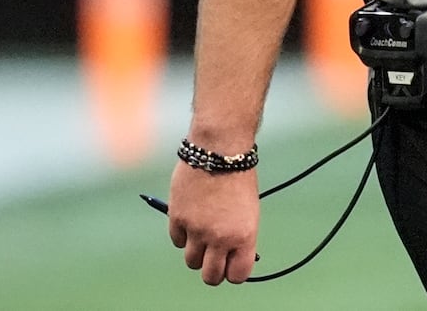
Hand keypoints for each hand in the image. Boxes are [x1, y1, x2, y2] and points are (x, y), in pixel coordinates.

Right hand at [166, 161, 260, 284]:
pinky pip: (178, 241)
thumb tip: (229, 258)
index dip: (234, 272)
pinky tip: (191, 217)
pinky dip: (183, 234)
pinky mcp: (177, 219)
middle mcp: (220, 238)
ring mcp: (197, 230)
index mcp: (244, 236)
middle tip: (214, 260)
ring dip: (196, 252)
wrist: (220, 150)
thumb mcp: (248, 210)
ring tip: (203, 233)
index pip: (238, 275)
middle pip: (211, 276)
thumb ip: (238, 236)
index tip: (232, 264)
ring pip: (191, 261)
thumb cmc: (238, 178)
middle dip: (213, 271)